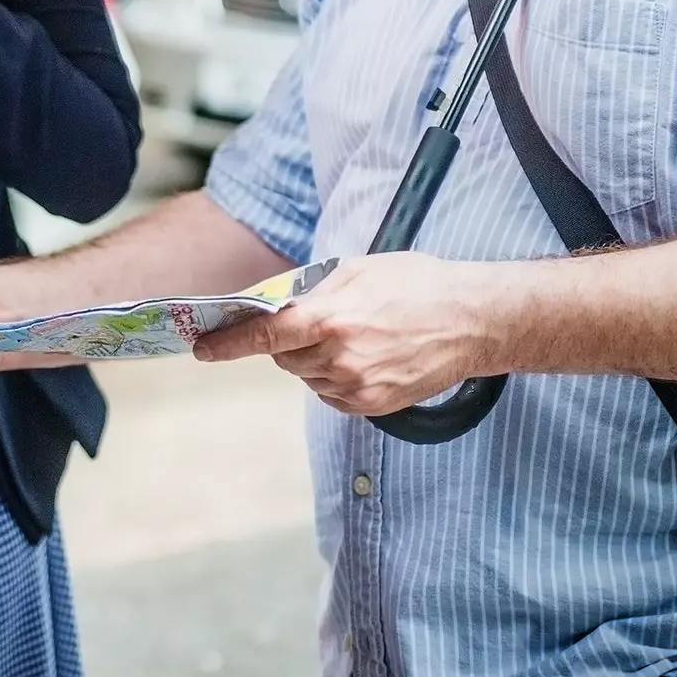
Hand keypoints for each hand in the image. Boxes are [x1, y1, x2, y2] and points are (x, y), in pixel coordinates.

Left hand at [191, 252, 508, 416]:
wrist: (474, 321)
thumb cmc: (416, 284)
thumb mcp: (356, 270)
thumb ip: (307, 290)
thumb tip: (266, 304)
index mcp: (331, 318)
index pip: (264, 335)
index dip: (228, 344)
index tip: (201, 349)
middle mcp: (340, 357)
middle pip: (282, 356)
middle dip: (287, 340)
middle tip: (319, 320)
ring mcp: (356, 386)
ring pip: (305, 376)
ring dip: (312, 358)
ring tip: (354, 335)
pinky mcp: (372, 406)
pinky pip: (329, 394)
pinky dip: (333, 377)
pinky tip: (365, 356)